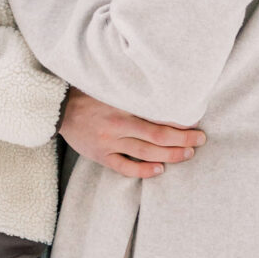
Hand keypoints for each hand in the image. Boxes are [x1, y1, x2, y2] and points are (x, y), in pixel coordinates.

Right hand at [60, 89, 205, 180]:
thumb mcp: (111, 87)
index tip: (196, 122)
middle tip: (200, 140)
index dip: (180, 123)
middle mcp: (117, 126)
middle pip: (157, 138)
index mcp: (122, 107)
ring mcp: (108, 144)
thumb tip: (164, 92)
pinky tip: (159, 170)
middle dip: (182, 140)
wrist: (58, 108)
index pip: (158, 118)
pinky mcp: (100, 156)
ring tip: (187, 154)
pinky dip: (143, 170)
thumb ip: (133, 92)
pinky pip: (124, 167)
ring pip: (145, 153)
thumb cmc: (88, 94)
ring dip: (169, 155)